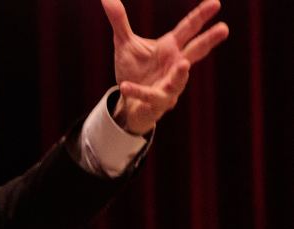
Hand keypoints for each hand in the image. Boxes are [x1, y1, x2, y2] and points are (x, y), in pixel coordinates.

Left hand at [102, 0, 228, 134]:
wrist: (129, 102)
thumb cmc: (134, 70)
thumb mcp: (124, 43)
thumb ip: (119, 21)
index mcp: (170, 47)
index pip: (188, 28)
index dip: (201, 15)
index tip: (215, 3)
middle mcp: (175, 65)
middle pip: (195, 50)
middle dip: (208, 40)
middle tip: (224, 28)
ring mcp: (169, 85)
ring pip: (178, 79)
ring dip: (181, 73)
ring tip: (184, 64)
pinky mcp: (156, 102)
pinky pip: (147, 96)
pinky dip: (137, 91)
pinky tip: (124, 86)